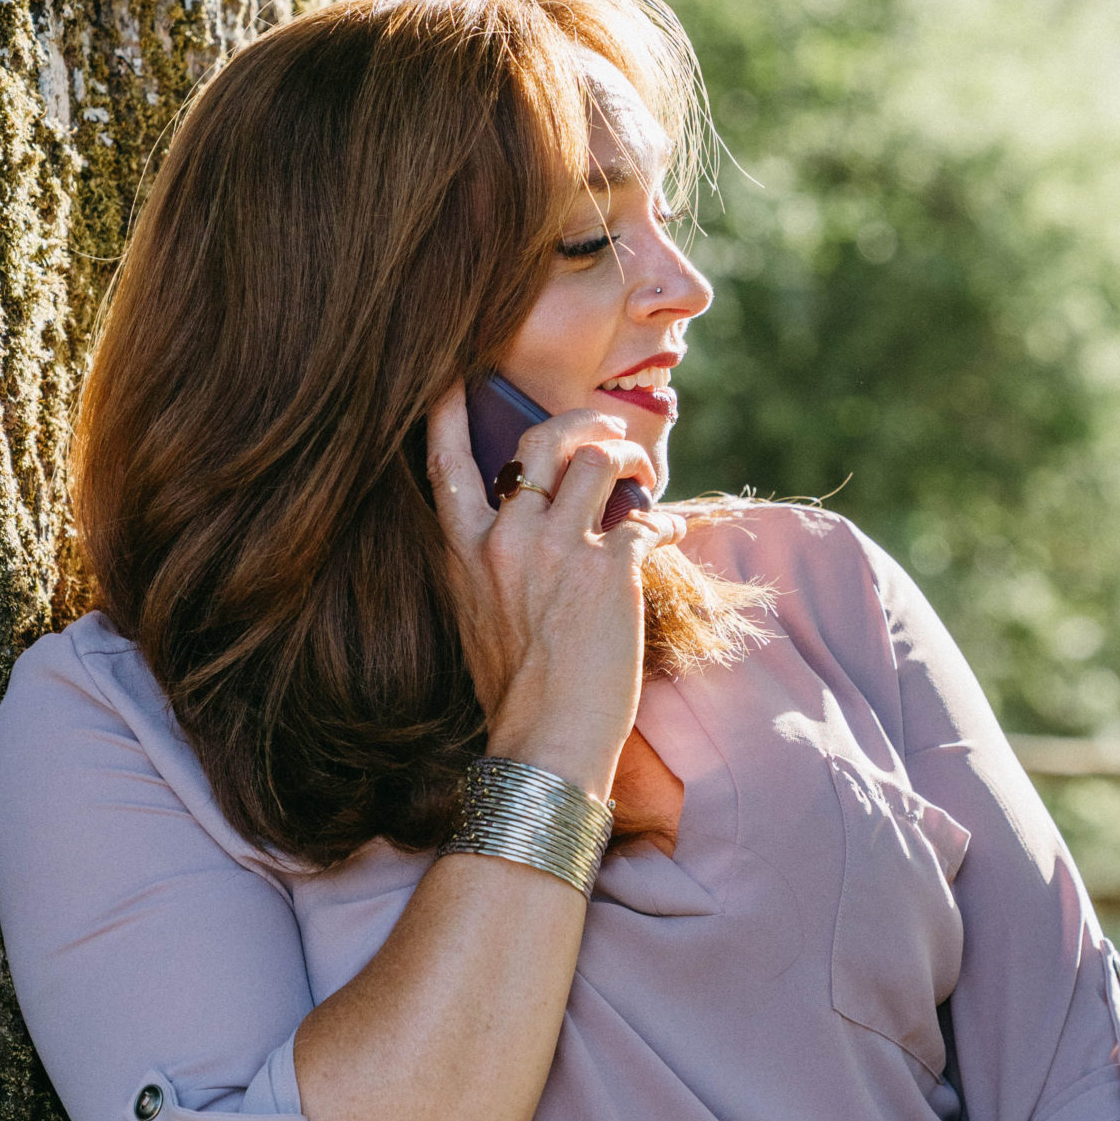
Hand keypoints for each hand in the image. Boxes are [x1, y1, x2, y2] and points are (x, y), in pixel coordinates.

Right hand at [426, 385, 685, 798]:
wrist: (545, 744)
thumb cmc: (516, 696)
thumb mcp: (477, 619)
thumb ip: (491, 567)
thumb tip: (527, 534)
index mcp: (463, 552)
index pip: (447, 464)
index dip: (447, 411)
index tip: (455, 376)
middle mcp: (505, 540)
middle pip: (541, 442)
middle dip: (581, 422)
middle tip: (608, 428)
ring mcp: (557, 550)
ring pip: (598, 462)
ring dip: (629, 460)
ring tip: (643, 473)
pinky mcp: (610, 569)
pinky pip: (646, 518)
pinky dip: (666, 520)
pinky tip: (673, 531)